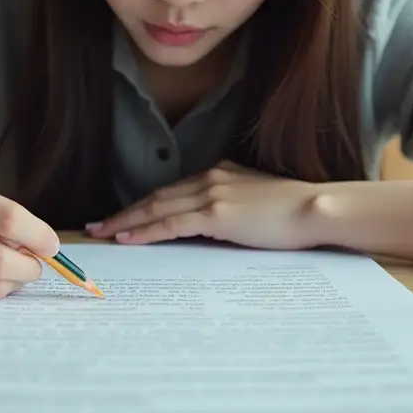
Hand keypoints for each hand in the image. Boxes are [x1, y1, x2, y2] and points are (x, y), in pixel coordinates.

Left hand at [86, 161, 321, 249]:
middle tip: (96, 226)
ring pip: (157, 208)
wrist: (316, 209)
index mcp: (219, 173)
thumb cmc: (295, 212)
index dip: (143, 204)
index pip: (171, 190)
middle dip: (124, 213)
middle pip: (156, 197)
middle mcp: (210, 178)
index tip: (121, 216)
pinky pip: (171, 224)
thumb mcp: (257, 201)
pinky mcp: (217, 214)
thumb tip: (214, 223)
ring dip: (126, 222)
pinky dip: (146, 231)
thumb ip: (232, 205)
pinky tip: (127, 239)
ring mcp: (212, 194)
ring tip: (102, 233)